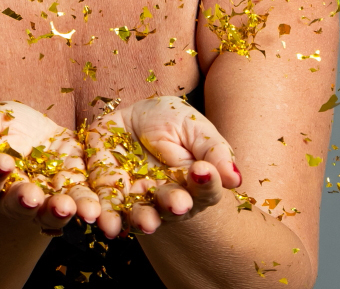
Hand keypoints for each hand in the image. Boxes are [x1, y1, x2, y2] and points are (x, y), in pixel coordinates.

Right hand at [0, 101, 100, 233]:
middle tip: (31, 197)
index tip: (2, 162)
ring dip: (58, 211)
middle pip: (16, 202)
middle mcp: (13, 196)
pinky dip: (87, 208)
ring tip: (67, 208)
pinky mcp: (72, 196)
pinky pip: (79, 206)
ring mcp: (45, 200)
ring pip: (49, 211)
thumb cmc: (6, 129)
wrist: (38, 139)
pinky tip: (95, 210)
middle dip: (24, 200)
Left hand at [83, 95, 241, 237]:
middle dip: (173, 206)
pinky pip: (104, 205)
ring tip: (145, 222)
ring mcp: (136, 198)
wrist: (135, 116)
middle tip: (178, 204)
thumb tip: (234, 178)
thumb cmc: (174, 123)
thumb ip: (214, 152)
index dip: (204, 183)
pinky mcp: (106, 190)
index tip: (202, 171)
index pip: (204, 190)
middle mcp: (165, 199)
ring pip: (139, 214)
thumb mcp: (195, 129)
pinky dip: (104, 214)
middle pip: (172, 208)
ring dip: (141, 220)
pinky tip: (104, 221)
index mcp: (193, 186)